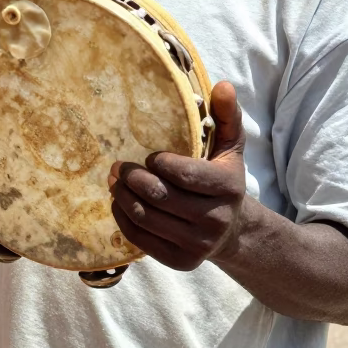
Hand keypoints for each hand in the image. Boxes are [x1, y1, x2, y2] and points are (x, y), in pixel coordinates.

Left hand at [108, 81, 245, 271]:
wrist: (232, 231)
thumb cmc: (223, 180)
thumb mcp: (230, 147)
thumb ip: (227, 116)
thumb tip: (222, 85)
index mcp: (229, 188)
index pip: (185, 175)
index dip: (160, 163)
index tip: (150, 156)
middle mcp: (216, 220)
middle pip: (160, 197)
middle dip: (133, 178)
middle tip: (118, 166)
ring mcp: (198, 245)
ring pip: (147, 218)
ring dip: (123, 198)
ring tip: (114, 182)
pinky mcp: (180, 262)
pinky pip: (141, 240)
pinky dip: (123, 219)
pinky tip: (119, 204)